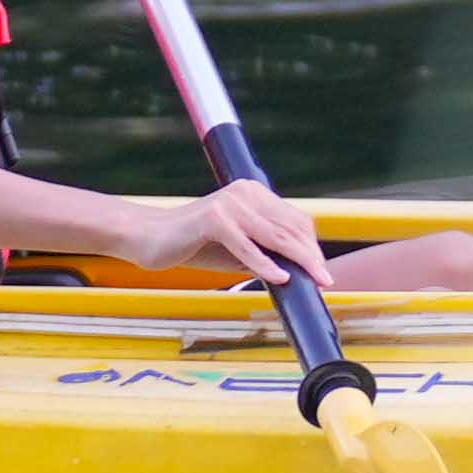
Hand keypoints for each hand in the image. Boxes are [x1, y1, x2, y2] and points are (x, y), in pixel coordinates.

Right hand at [140, 179, 334, 285]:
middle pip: (289, 226)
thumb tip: (298, 270)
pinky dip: (265, 264)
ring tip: (314, 279)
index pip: (294, 219)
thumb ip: (265, 252)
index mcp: (252, 193)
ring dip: (298, 260)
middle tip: (325, 279)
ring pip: (274, 235)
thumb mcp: (237, 249)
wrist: (147, 237)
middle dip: (311, 255)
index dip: (311, 245)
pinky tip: (280, 278)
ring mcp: (229, 204)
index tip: (321, 269)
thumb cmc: (192, 244)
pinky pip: (246, 245)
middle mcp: (244, 193)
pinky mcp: (213, 219)